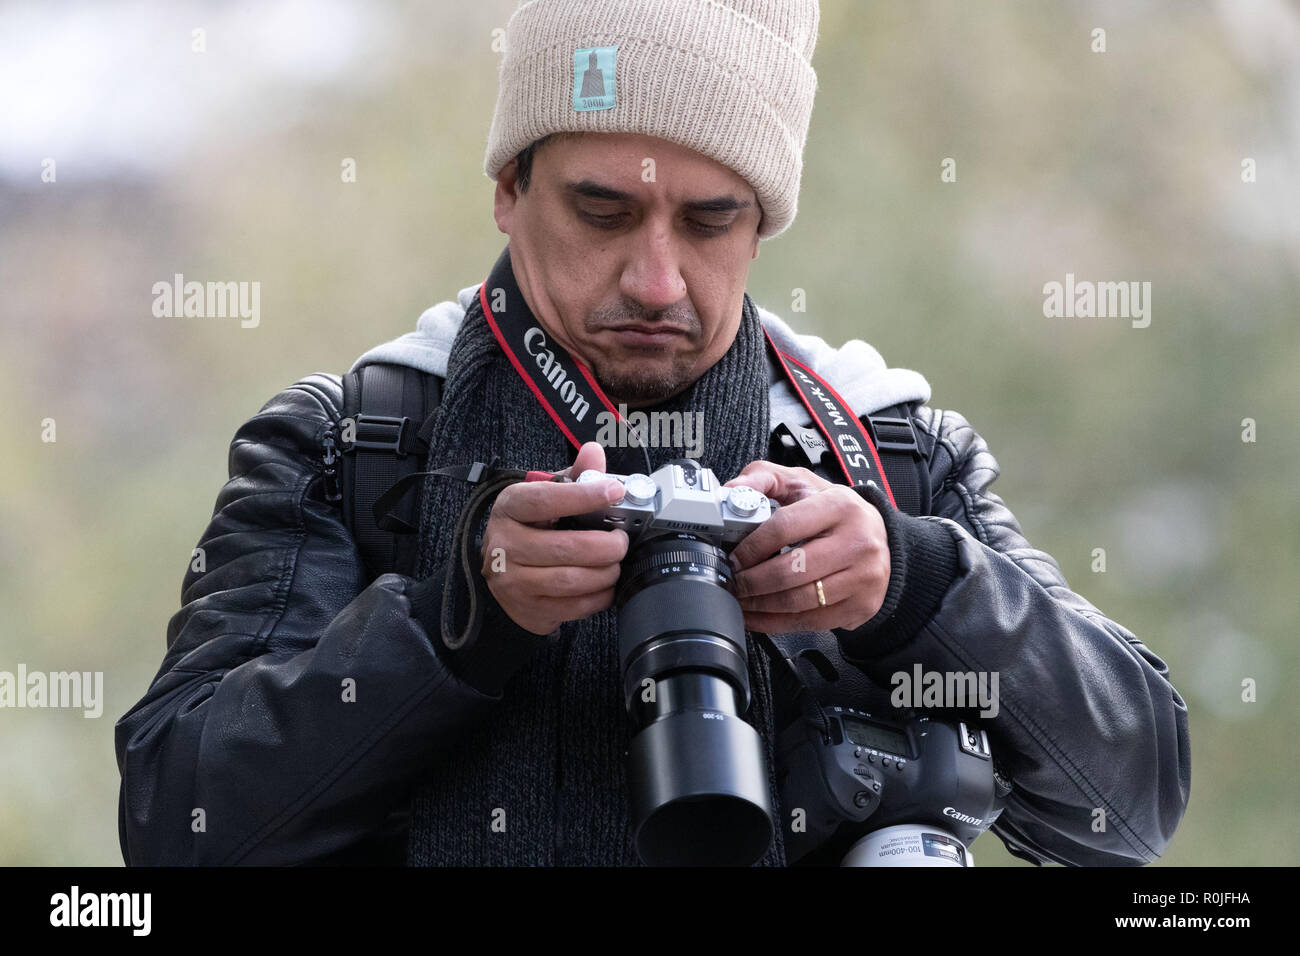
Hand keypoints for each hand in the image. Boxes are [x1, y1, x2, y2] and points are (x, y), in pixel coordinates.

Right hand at [480, 441, 629, 634]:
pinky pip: (574, 607)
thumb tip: (593, 452)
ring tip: (615, 563)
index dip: (583, 496)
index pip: (545, 500)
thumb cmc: (529, 528)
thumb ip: (573, 475)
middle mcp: (505, 544)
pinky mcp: (527, 609)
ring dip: (606, 572)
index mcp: (510, 507)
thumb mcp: (545, 496)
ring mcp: (513, 581)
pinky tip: (605, 585)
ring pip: (572, 580)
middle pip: (565, 547)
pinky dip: (599, 597)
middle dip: (607, 545)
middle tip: (622, 541)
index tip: (615, 491)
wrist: (501, 575)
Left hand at [722, 462, 889, 633]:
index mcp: (839, 506)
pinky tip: (758, 616)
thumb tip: (731, 490)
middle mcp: (857, 542)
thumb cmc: (834, 512)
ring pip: (798, 602)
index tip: (734, 557)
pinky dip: (776, 623)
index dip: (751, 547)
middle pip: (790, 571)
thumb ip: (764, 478)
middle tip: (733, 581)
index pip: (784, 527)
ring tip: (741, 598)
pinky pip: (810, 622)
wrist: (880, 537)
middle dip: (751, 582)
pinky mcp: (861, 605)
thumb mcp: (802, 483)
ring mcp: (863, 577)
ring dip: (760, 605)